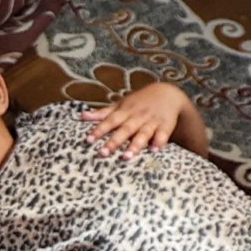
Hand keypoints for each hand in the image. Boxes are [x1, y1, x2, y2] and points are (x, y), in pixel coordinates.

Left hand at [88, 80, 204, 156]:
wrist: (168, 93)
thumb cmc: (139, 102)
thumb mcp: (121, 105)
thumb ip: (103, 113)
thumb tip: (81, 116)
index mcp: (125, 112)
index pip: (110, 121)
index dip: (99, 130)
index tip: (88, 140)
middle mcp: (137, 117)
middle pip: (124, 130)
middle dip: (114, 141)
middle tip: (102, 153)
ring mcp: (151, 121)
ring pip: (142, 134)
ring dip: (135, 145)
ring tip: (126, 157)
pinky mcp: (165, 125)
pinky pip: (163, 134)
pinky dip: (160, 142)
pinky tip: (155, 151)